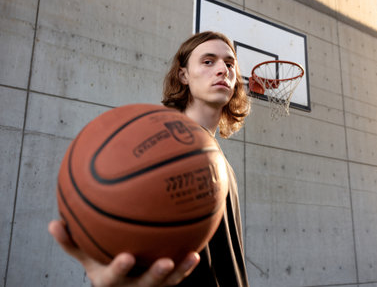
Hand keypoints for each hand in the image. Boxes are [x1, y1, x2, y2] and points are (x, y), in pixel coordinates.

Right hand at [48, 220, 199, 285]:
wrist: (120, 285)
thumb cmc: (101, 264)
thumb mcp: (85, 256)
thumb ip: (72, 243)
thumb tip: (53, 223)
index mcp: (108, 281)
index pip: (112, 279)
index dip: (120, 269)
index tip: (128, 255)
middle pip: (144, 286)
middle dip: (155, 276)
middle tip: (165, 262)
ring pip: (165, 285)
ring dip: (179, 272)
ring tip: (191, 256)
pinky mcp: (162, 284)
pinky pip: (176, 278)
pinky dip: (186, 266)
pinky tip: (196, 251)